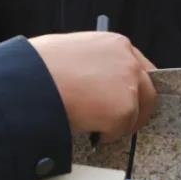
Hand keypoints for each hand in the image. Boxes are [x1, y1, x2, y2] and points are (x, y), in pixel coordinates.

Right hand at [30, 32, 156, 142]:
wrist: (32, 80)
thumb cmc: (40, 66)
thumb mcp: (73, 53)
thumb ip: (94, 64)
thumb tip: (94, 82)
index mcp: (116, 44)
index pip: (139, 69)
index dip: (132, 88)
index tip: (127, 100)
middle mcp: (128, 60)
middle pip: (148, 93)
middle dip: (134, 110)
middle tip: (117, 122)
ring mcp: (129, 84)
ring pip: (135, 113)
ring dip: (116, 124)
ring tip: (91, 123)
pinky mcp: (125, 109)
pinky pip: (120, 130)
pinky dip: (105, 135)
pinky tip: (87, 127)